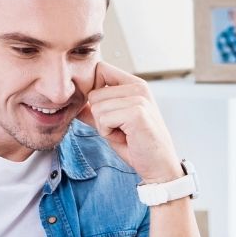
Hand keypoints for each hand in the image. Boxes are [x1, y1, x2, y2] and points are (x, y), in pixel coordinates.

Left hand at [76, 61, 182, 183]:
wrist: (159, 167)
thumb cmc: (138, 147)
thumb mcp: (113, 125)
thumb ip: (96, 112)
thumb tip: (77, 105)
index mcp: (135, 85)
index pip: (101, 69)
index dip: (94, 91)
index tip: (106, 112)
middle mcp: (138, 87)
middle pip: (93, 93)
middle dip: (100, 117)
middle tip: (120, 129)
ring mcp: (139, 99)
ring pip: (96, 107)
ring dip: (104, 127)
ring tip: (124, 134)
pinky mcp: (137, 113)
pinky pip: (103, 119)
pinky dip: (108, 133)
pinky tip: (126, 138)